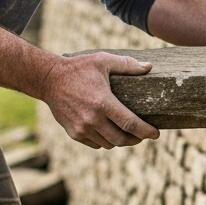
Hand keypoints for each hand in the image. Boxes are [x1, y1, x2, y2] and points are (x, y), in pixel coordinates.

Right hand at [39, 52, 158, 149]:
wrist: (49, 80)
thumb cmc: (78, 68)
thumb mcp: (103, 60)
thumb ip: (127, 64)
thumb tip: (148, 67)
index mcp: (102, 102)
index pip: (130, 124)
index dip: (146, 131)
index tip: (156, 134)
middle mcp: (92, 119)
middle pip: (121, 139)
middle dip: (136, 140)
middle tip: (144, 135)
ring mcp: (82, 128)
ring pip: (109, 144)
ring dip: (121, 141)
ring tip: (129, 133)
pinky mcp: (74, 133)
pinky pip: (96, 144)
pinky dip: (106, 142)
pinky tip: (111, 133)